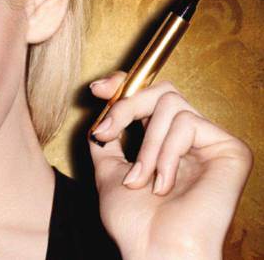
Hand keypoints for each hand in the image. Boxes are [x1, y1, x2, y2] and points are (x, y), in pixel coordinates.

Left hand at [88, 71, 252, 259]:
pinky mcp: (231, 150)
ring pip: (169, 105)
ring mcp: (211, 143)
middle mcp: (192, 140)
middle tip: (107, 133)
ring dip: (145, 145)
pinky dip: (166, 153)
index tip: (96, 89)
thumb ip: (107, 138)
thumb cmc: (135, 223)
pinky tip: (164, 184)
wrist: (156, 251)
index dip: (125, 85)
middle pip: (161, 91)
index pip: (151, 96)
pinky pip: (187, 124)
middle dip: (126, 107)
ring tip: (141, 180)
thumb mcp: (108, 170)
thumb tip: (102, 110)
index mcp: (167, 143)